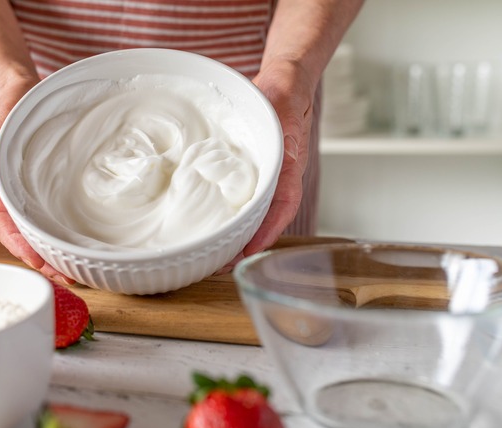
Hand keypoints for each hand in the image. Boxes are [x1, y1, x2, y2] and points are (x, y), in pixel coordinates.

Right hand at [0, 78, 75, 285]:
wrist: (23, 93)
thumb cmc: (10, 105)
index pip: (1, 222)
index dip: (16, 243)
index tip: (35, 260)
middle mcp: (9, 195)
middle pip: (19, 236)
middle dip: (39, 259)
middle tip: (65, 276)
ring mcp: (26, 195)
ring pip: (33, 232)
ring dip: (50, 253)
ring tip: (74, 271)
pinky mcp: (42, 191)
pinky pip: (47, 219)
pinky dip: (57, 237)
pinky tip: (74, 247)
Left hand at [216, 59, 317, 274]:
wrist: (282, 89)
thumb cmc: (284, 97)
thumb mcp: (280, 100)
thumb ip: (277, 105)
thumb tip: (273, 95)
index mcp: (289, 165)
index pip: (284, 203)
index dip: (268, 228)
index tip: (249, 249)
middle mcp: (277, 179)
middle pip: (265, 220)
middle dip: (245, 244)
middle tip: (221, 264)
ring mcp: (262, 181)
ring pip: (252, 216)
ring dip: (235, 238)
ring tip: (213, 258)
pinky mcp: (245, 177)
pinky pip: (238, 203)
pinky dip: (228, 221)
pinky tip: (211, 231)